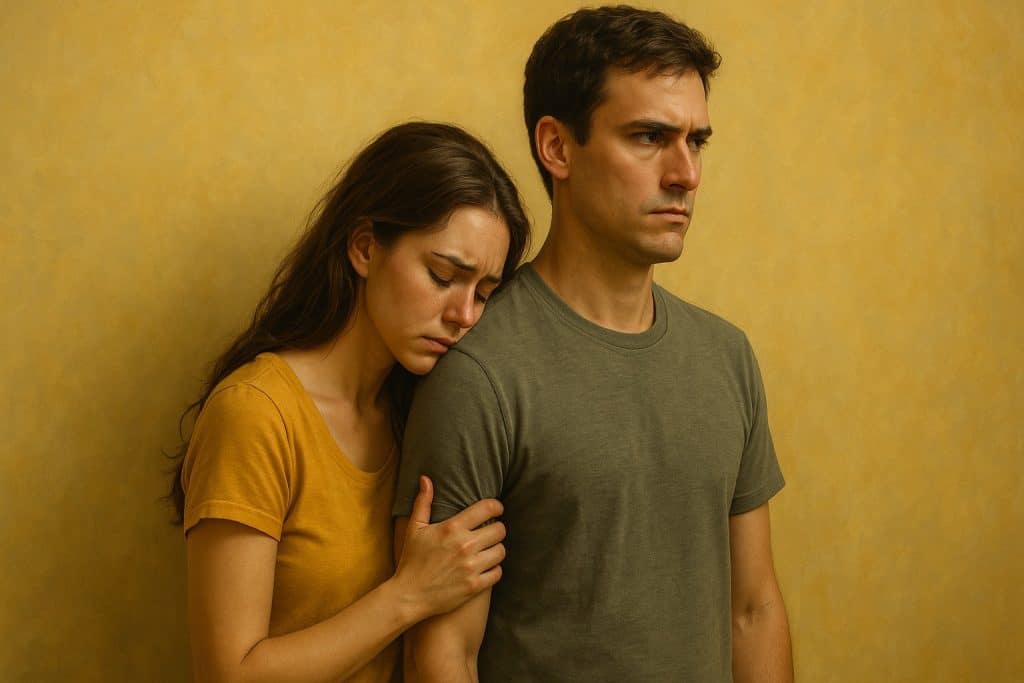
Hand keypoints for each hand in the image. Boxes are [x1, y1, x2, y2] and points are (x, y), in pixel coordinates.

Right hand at [393, 476, 505, 619]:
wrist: (408, 595)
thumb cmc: (411, 560)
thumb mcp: (415, 528)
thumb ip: (423, 502)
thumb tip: (426, 479)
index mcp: (452, 528)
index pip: (488, 508)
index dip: (496, 506)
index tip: (496, 509)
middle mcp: (465, 546)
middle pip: (500, 530)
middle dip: (497, 529)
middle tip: (490, 532)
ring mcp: (471, 567)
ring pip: (501, 551)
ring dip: (496, 549)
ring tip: (487, 550)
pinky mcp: (475, 586)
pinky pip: (498, 572)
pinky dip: (494, 569)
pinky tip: (485, 567)